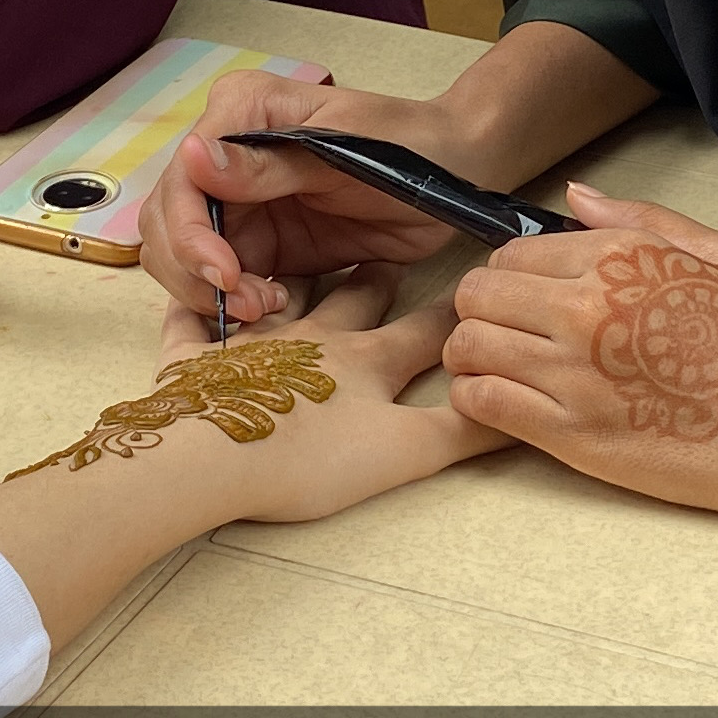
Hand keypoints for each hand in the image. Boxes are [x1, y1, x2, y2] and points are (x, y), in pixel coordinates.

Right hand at [144, 74, 482, 326]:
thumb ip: (269, 164)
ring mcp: (239, 201)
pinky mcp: (260, 242)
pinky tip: (273, 308)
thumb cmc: (411, 146)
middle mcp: (226, 153)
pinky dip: (234, 302)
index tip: (226, 275)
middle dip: (195, 271)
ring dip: (211, 292)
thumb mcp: (345, 151)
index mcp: (241, 112)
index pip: (181, 178)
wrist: (456, 173)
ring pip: (183, 256)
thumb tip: (192, 158)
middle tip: (250, 303)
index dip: (190, 234)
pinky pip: (222, 279)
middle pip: (167, 221)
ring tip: (267, 307)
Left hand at [144, 265, 510, 523]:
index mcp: (366, 359)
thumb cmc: (311, 458)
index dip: (455, 313)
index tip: (478, 290)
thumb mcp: (405, 453)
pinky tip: (200, 299)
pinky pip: (192, 324)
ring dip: (298, 278)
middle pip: (353, 298)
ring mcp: (251, 344)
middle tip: (388, 260)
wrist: (213, 457)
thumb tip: (524, 413)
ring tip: (305, 267)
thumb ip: (465, 430)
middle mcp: (312, 336)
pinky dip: (199, 308)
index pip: (424, 330)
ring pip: (281, 296)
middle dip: (376, 278)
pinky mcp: (193, 361)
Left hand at [442, 188, 717, 517]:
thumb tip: (574, 196)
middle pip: (474, 296)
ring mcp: (574, 375)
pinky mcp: (575, 437)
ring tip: (510, 373)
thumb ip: (640, 219)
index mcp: (621, 258)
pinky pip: (482, 405)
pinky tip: (515, 408)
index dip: (513, 277)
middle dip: (482, 312)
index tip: (533, 301)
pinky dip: (481, 402)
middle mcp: (586, 308)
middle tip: (513, 337)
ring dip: (476, 359)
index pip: (512, 254)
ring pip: (467, 348)